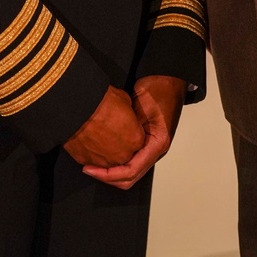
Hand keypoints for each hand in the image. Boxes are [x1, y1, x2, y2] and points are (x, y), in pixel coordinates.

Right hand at [63, 85, 144, 167]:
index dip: (129, 130)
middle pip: (123, 152)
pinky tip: (87, 138)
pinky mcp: (86, 161)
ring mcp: (104, 161)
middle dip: (118, 142)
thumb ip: (129, 115)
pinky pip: (91, 159)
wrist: (78, 108)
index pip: (137, 139)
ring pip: (107, 158)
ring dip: (104, 149)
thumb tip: (125, 115)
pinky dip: (90, 151)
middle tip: (109, 128)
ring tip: (96, 133)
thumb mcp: (125, 101)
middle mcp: (122, 155)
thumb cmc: (102, 103)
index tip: (123, 124)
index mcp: (135, 140)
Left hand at [81, 74, 186, 190]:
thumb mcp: (140, 107)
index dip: (109, 174)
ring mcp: (151, 148)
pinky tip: (103, 155)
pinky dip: (116, 163)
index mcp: (157, 144)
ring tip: (93, 164)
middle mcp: (156, 151)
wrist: (168, 78)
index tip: (90, 169)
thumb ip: (128, 129)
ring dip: (112, 172)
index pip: (131, 171)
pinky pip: (130, 161)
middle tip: (88, 169)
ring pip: (130, 172)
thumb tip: (108, 147)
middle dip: (108, 177)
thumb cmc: (158, 89)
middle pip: (130, 178)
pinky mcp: (146, 143)